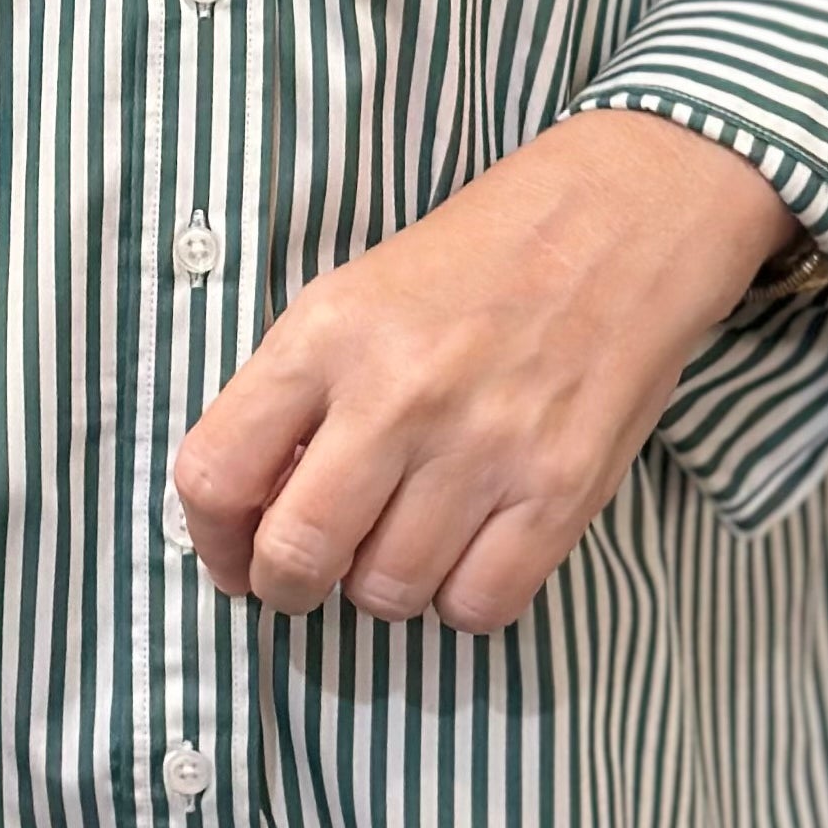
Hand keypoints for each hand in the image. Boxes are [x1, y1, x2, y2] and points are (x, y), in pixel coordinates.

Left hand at [172, 114, 795, 632]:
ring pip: (387, 593)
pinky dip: (462, 601)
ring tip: (402, 539)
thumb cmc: (474, 261)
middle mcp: (396, 394)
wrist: (618, 220)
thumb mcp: (355, 297)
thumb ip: (297, 396)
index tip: (233, 553)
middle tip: (304, 578)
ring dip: (382, 587)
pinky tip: (468, 551)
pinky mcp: (560, 490)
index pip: (215, 472)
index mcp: (325, 335)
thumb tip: (254, 511)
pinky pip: (479, 608)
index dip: (210, 538)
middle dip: (285, 586)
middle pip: (296, 553)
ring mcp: (482, 447)